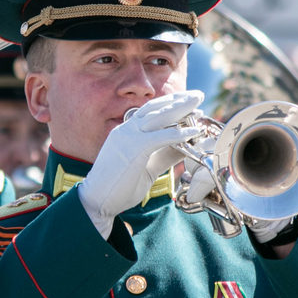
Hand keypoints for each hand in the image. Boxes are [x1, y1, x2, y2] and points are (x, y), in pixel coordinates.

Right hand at [78, 90, 204, 237]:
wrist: (97, 202)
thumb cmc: (120, 187)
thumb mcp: (149, 167)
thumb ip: (165, 155)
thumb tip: (186, 147)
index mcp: (127, 132)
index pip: (151, 111)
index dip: (171, 104)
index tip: (188, 102)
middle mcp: (127, 129)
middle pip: (156, 107)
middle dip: (179, 100)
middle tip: (198, 95)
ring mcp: (128, 136)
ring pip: (159, 116)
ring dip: (181, 108)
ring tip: (199, 103)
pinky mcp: (133, 148)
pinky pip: (161, 137)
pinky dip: (179, 133)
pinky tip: (194, 131)